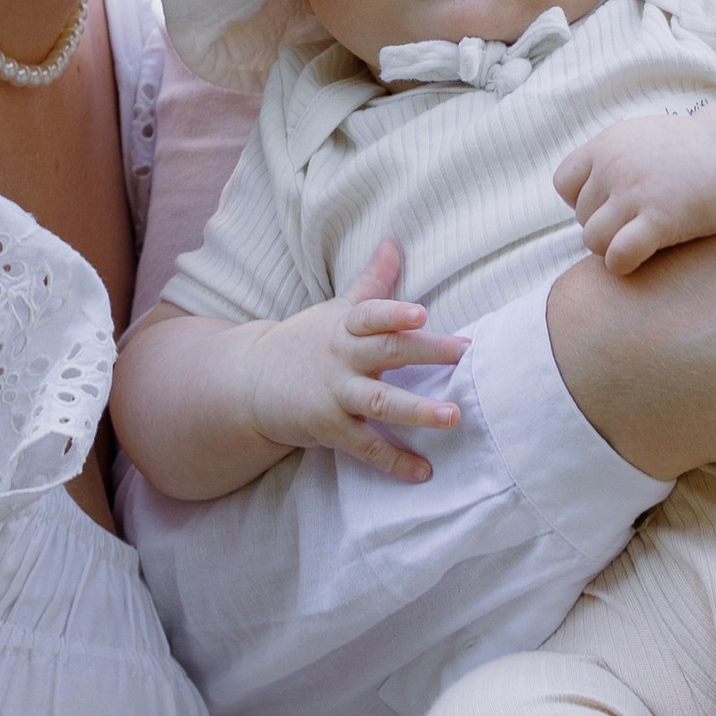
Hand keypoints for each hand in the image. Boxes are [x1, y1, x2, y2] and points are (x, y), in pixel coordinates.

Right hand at [241, 253, 468, 481]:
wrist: (250, 384)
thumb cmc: (306, 342)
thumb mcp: (336, 311)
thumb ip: (371, 282)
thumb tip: (394, 242)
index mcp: (346, 327)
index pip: (371, 315)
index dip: (394, 313)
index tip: (421, 314)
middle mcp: (342, 358)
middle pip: (387, 353)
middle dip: (427, 352)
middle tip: (465, 354)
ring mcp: (334, 395)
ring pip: (380, 402)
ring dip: (418, 410)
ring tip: (453, 416)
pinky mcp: (329, 429)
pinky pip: (366, 447)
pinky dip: (395, 461)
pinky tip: (424, 472)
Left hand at [554, 110, 715, 275]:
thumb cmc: (691, 153)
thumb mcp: (641, 137)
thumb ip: (609, 158)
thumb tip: (577, 192)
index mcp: (608, 144)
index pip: (563, 183)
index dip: (581, 200)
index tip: (609, 206)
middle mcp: (615, 165)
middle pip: (581, 216)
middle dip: (604, 225)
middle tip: (635, 226)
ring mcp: (636, 192)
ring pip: (593, 239)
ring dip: (611, 248)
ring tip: (637, 242)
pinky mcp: (660, 219)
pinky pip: (617, 255)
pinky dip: (621, 264)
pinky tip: (638, 260)